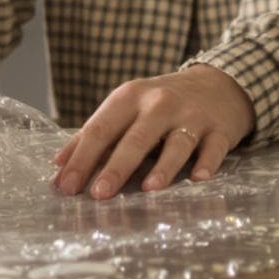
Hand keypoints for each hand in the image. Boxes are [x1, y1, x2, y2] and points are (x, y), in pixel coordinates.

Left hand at [52, 65, 253, 199]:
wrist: (217, 85)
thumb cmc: (161, 103)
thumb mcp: (126, 108)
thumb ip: (94, 134)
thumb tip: (59, 165)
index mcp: (130, 98)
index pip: (100, 129)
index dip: (82, 158)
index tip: (66, 186)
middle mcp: (160, 104)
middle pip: (135, 139)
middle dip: (116, 167)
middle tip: (99, 194)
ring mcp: (192, 117)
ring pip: (176, 144)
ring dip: (163, 167)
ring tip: (148, 189)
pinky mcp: (219, 130)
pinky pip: (213, 149)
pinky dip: (206, 164)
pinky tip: (199, 179)